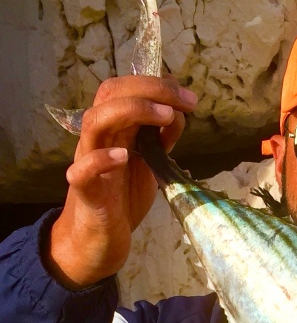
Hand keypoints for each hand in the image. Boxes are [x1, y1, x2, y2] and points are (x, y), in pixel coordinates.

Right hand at [47, 75, 196, 287]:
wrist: (102, 236)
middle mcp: (99, 137)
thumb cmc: (125, 196)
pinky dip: (100, 160)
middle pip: (110, 94)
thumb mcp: (150, 162)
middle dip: (150, 90)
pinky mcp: (84, 190)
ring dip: (130, 111)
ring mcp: (88, 161)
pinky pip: (82, 170)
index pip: (126, 89)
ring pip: (95, 121)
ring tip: (165, 117)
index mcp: (114, 128)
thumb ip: (160, 139)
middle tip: (185, 102)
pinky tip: (124, 157)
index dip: (157, 86)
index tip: (189, 98)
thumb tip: (178, 114)